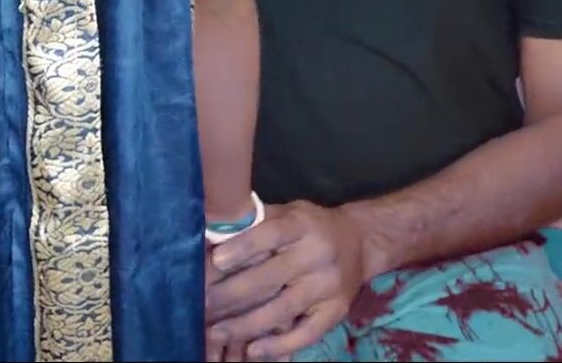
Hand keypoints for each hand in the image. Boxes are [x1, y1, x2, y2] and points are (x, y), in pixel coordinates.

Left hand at [205, 201, 372, 360]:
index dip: (243, 248)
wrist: (361, 241)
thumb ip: (256, 222)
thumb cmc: (311, 225)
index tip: (216, 260)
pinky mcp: (335, 311)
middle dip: (231, 293)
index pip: (271, 235)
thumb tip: (212, 234)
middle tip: (200, 304)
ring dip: (246, 324)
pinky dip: (280, 345)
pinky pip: (307, 333)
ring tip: (215, 332)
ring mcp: (328, 286)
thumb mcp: (288, 212)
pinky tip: (253, 350)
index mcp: (303, 225)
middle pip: (271, 278)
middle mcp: (318, 255)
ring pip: (283, 309)